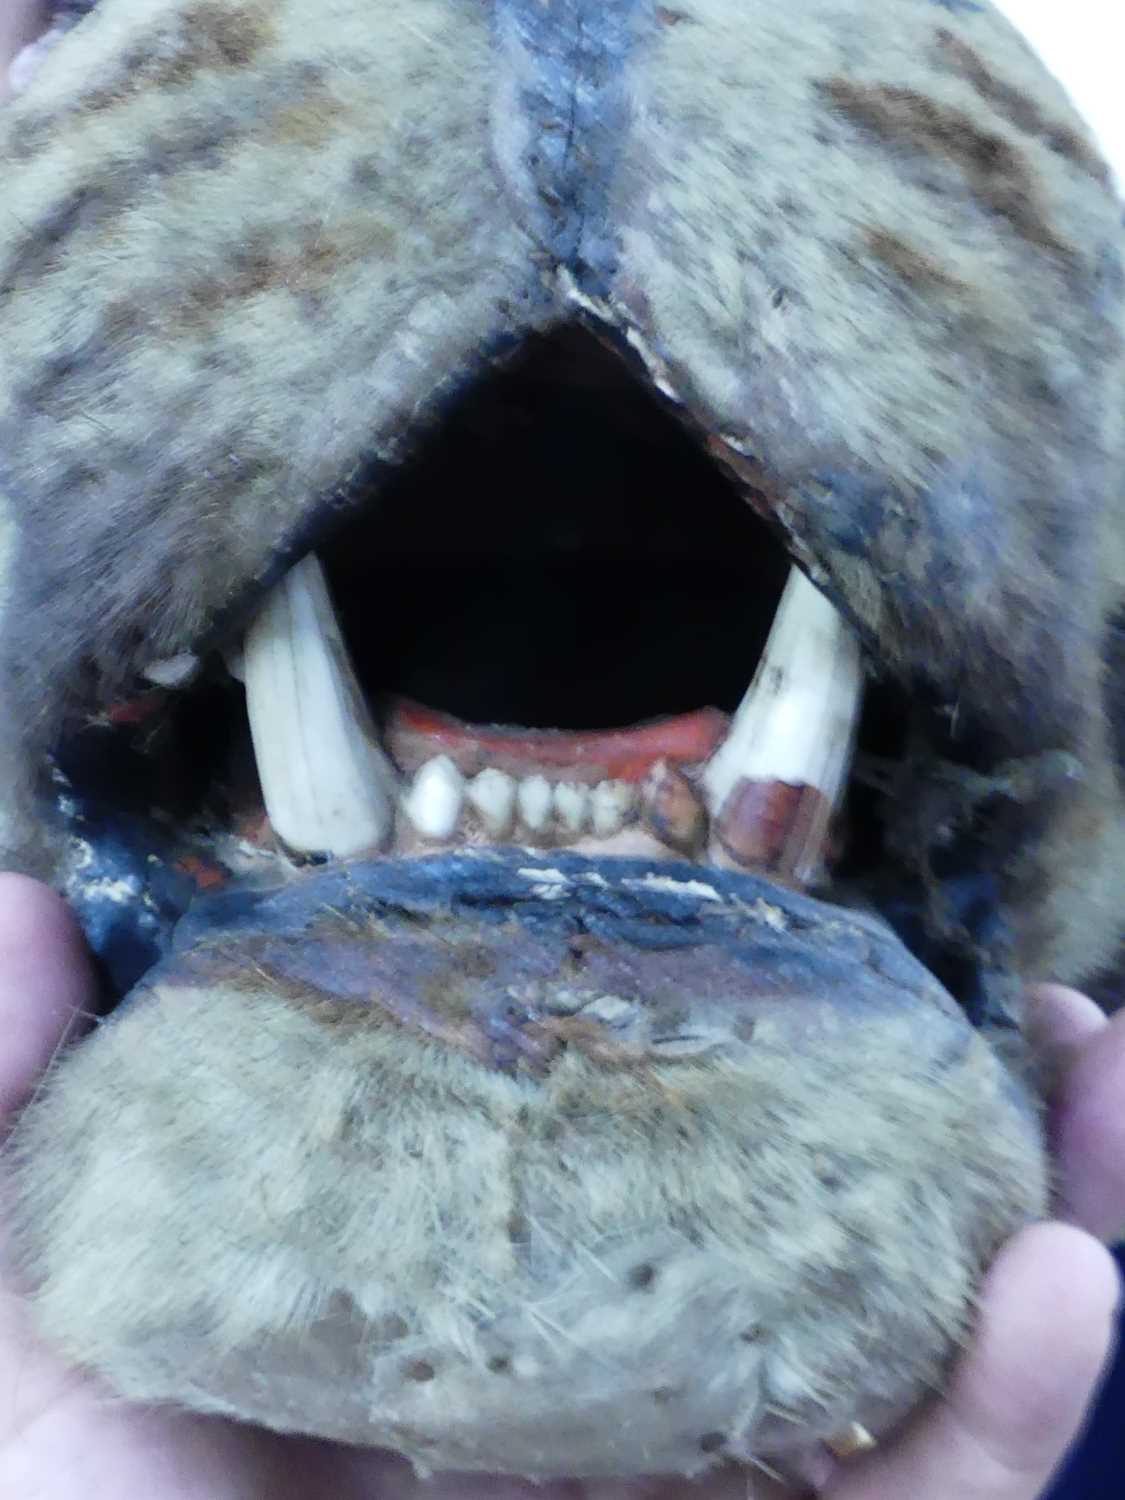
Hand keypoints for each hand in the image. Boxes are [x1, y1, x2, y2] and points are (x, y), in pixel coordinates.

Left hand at [0, 874, 1120, 1498]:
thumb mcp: (27, 1313)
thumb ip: (19, 1110)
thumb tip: (21, 902)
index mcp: (468, 1309)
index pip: (631, 1159)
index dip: (723, 1042)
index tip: (781, 929)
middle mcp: (601, 1402)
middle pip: (810, 1244)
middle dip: (935, 1119)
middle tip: (1016, 996)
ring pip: (911, 1365)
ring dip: (1036, 1215)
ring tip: (1090, 1071)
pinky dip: (1005, 1411)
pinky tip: (1062, 1272)